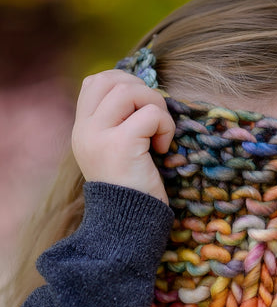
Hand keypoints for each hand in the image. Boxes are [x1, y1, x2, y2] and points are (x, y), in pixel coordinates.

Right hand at [71, 69, 174, 203]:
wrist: (127, 225)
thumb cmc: (132, 189)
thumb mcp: (115, 152)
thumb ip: (117, 123)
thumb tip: (142, 92)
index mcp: (81, 130)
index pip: (95, 82)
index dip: (124, 83)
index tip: (142, 108)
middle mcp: (84, 130)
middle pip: (112, 80)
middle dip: (143, 91)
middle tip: (155, 119)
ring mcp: (99, 136)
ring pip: (130, 91)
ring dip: (156, 106)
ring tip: (160, 133)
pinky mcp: (120, 145)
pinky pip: (150, 115)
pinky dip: (164, 126)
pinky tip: (162, 148)